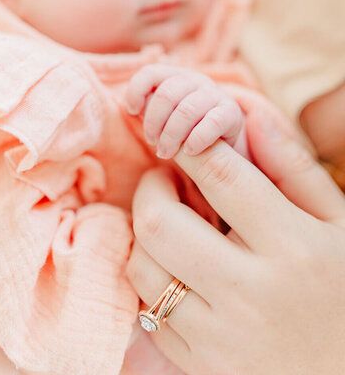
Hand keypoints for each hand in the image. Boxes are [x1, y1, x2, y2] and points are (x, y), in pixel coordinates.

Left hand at [125, 64, 243, 158]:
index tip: (133, 112)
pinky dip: (196, 139)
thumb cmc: (185, 128)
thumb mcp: (165, 116)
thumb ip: (149, 108)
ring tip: (165, 152)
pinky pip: (211, 123)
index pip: (150, 72)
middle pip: (166, 94)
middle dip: (153, 122)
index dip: (136, 91)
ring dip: (171, 135)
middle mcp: (196, 79)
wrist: (224, 142)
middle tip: (151, 141)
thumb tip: (128, 108)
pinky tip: (190, 151)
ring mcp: (215, 93)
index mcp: (175, 75)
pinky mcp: (231, 112)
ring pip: (186, 111)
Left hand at [126, 111, 344, 374]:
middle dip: (151, 187)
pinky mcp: (200, 367)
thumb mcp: (340, 224)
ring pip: (142, 266)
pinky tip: (176, 268)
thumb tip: (251, 117)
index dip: (191, 147)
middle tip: (165, 179)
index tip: (179, 138)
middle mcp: (250, 292)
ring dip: (144, 233)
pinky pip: (147, 312)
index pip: (222, 177)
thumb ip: (294, 169)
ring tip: (168, 222)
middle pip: (160, 221)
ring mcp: (220, 336)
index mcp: (293, 247)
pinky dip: (152, 280)